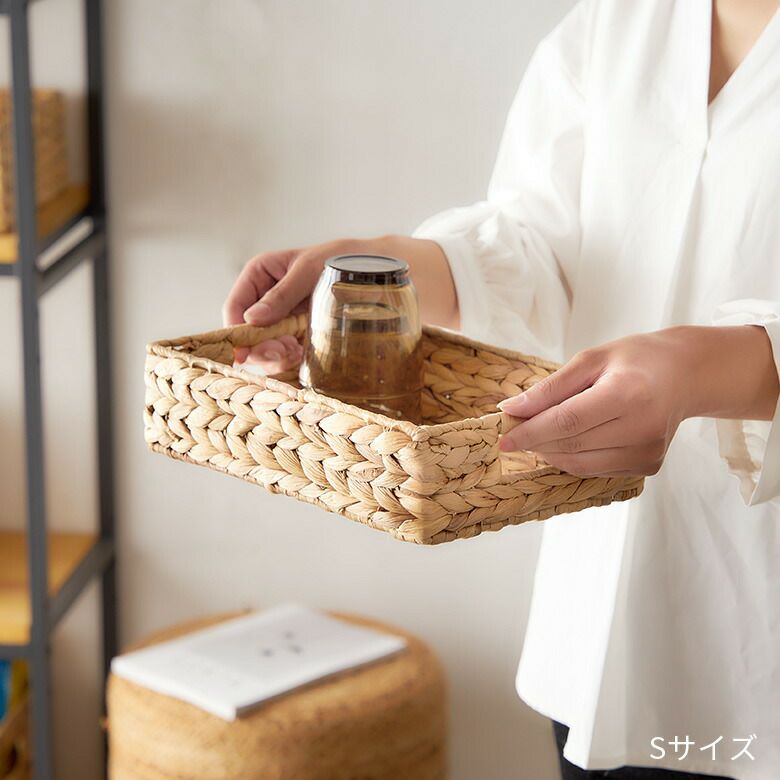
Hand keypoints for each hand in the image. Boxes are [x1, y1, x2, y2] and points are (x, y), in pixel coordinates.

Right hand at [222, 238, 368, 369]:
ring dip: (275, 357)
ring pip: (262, 348)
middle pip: (246, 333)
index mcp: (259, 275)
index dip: (236, 332)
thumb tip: (251, 319)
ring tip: (295, 352)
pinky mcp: (295, 334)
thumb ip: (281, 294)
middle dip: (261, 348)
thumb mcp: (309, 271)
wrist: (373, 271)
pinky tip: (301, 354)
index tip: (245, 354)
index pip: (235, 307)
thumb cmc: (341, 260)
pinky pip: (282, 354)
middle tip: (284, 352)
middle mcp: (264, 298)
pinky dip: (288, 360)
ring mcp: (279, 319)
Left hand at [498, 325, 778, 477]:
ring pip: (580, 464)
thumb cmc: (635, 360)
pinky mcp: (649, 465)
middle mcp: (642, 428)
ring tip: (540, 433)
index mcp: (627, 394)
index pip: (567, 422)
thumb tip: (511, 409)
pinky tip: (571, 440)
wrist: (686, 375)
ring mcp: (648, 452)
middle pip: (571, 445)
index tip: (503, 438)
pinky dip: (574, 458)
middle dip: (536, 441)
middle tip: (515, 431)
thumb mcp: (590, 360)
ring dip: (552, 453)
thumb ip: (550, 388)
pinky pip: (596, 469)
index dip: (531, 432)